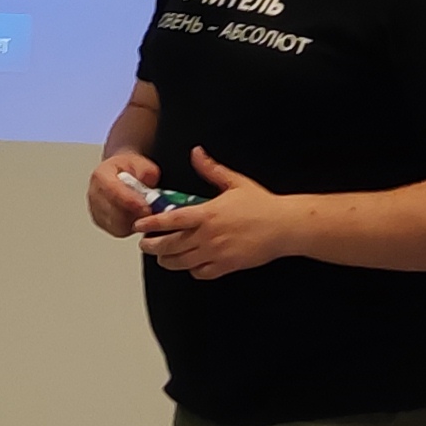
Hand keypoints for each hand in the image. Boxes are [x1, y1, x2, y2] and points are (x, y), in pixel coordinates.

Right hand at [87, 149, 160, 236]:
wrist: (120, 173)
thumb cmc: (127, 168)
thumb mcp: (141, 163)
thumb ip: (146, 173)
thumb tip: (149, 188)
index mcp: (101, 175)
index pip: (111, 190)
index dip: (129, 201)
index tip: (145, 207)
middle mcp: (94, 194)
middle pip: (112, 211)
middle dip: (134, 213)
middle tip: (150, 211)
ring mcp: (96, 210)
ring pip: (116, 224)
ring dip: (133, 221)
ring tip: (144, 211)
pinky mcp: (101, 223)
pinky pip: (118, 231)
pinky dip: (130, 226)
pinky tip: (137, 216)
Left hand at [140, 146, 297, 278]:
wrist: (285, 227)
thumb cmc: (262, 204)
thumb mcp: (235, 182)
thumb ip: (211, 170)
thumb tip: (196, 153)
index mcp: (207, 214)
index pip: (171, 221)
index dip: (151, 223)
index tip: (140, 224)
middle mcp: (208, 236)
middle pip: (170, 245)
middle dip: (153, 246)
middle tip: (145, 244)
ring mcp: (216, 253)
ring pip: (182, 262)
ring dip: (167, 260)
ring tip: (161, 257)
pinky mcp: (226, 266)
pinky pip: (201, 272)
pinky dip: (191, 270)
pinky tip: (189, 264)